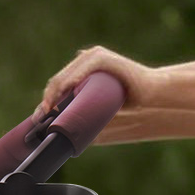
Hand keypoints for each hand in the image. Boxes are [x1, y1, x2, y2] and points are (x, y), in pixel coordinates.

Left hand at [39, 45, 158, 120]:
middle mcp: (85, 62)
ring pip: (67, 75)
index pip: (57, 87)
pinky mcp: (105, 58)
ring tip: (50, 108)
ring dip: (56, 91)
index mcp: (82, 74)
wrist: (156, 102)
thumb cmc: (130, 111)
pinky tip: (68, 89)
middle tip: (43, 117)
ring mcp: (95, 58)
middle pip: (58, 81)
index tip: (39, 119)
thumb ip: (82, 121)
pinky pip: (85, 66)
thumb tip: (58, 136)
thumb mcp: (100, 119)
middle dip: (48, 99)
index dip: (46, 102)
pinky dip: (74, 78)